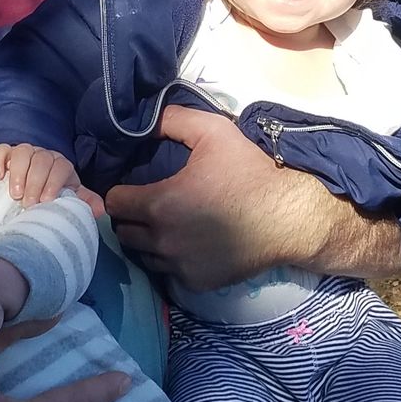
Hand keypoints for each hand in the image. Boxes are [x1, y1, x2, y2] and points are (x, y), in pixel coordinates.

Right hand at [0, 142, 104, 217]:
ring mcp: (24, 153)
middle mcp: (44, 156)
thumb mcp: (67, 199)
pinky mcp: (5, 154)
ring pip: (23, 152)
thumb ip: (83, 202)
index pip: (62, 167)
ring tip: (14, 195)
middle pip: (42, 159)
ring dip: (18, 173)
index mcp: (61, 166)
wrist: (27, 193)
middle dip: (35, 181)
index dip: (54, 183)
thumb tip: (101, 210)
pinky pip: (1, 150)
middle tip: (28, 203)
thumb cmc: (50, 196)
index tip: (45, 201)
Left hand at [106, 105, 317, 290]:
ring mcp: (178, 266)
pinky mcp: (196, 283)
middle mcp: (162, 240)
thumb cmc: (249, 172)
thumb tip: (147, 118)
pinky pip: (169, 273)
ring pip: (143, 255)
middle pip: (123, 232)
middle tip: (149, 205)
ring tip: (167, 225)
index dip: (120, 191)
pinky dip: (172, 259)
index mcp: (159, 204)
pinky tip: (189, 243)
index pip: (113, 203)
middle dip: (130, 218)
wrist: (287, 217)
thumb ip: (174, 119)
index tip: (134, 186)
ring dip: (148, 241)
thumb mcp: (214, 131)